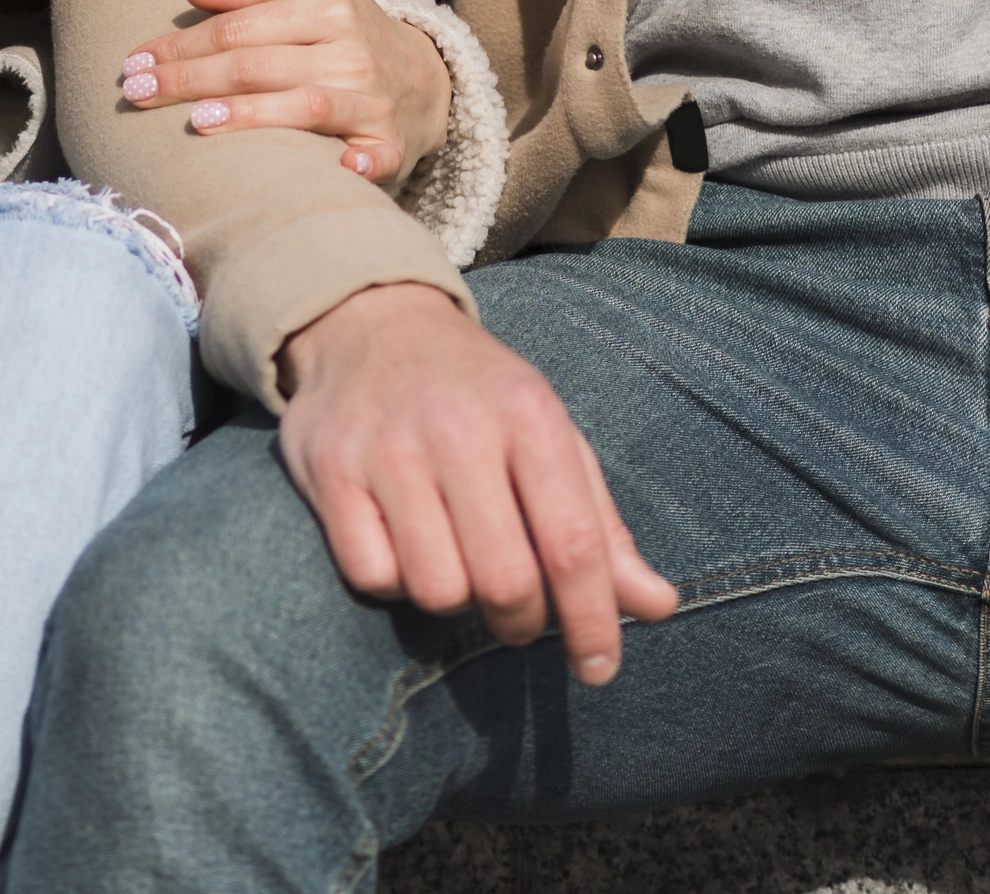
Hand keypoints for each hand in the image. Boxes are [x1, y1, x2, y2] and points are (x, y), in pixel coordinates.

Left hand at [120, 0, 451, 182]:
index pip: (239, 27)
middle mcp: (351, 51)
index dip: (182, 44)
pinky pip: (372, 157)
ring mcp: (371, 100)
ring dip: (250, 114)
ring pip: (304, 104)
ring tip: (196, 120)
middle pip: (257, 64)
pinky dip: (358, 163)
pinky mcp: (390, 145)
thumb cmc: (350, 36)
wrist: (429, 80)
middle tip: (133, 93)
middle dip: (190, 78)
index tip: (133, 61)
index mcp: (329, 7)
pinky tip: (339, 167)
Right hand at [277, 283, 678, 686]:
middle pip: (505, 581)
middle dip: (520, 622)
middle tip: (517, 613)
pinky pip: (373, 576)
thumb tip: (659, 606)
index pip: (572, 542)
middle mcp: (459, 426)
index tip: (599, 669)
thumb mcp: (549, 435)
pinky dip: (393, 579)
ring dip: (454, 598)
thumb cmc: (477, 394)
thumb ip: (601, 525)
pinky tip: (401, 539)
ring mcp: (389, 447)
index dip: (592, 620)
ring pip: (437, 590)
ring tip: (456, 557)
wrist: (371, 320)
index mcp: (528, 412)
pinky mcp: (330, 469)